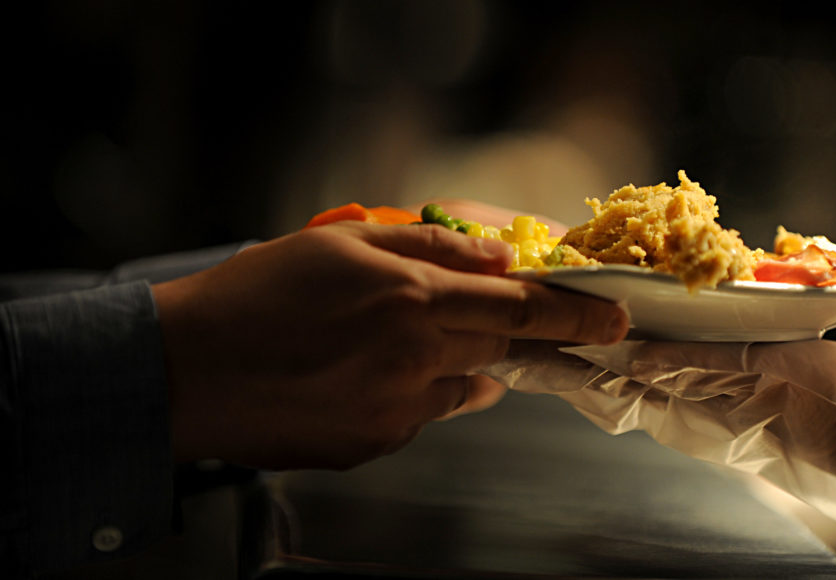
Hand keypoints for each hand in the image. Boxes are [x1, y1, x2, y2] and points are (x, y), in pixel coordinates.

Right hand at [152, 222, 628, 469]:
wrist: (187, 369)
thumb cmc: (258, 294)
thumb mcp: (340, 240)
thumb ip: (424, 245)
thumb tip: (494, 255)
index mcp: (413, 297)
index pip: (519, 307)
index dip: (574, 313)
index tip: (615, 319)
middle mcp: (417, 356)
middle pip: (502, 349)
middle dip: (534, 339)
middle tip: (557, 332)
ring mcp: (399, 409)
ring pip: (464, 385)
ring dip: (458, 363)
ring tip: (398, 343)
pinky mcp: (377, 444)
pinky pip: (420, 415)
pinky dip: (414, 392)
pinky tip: (362, 375)